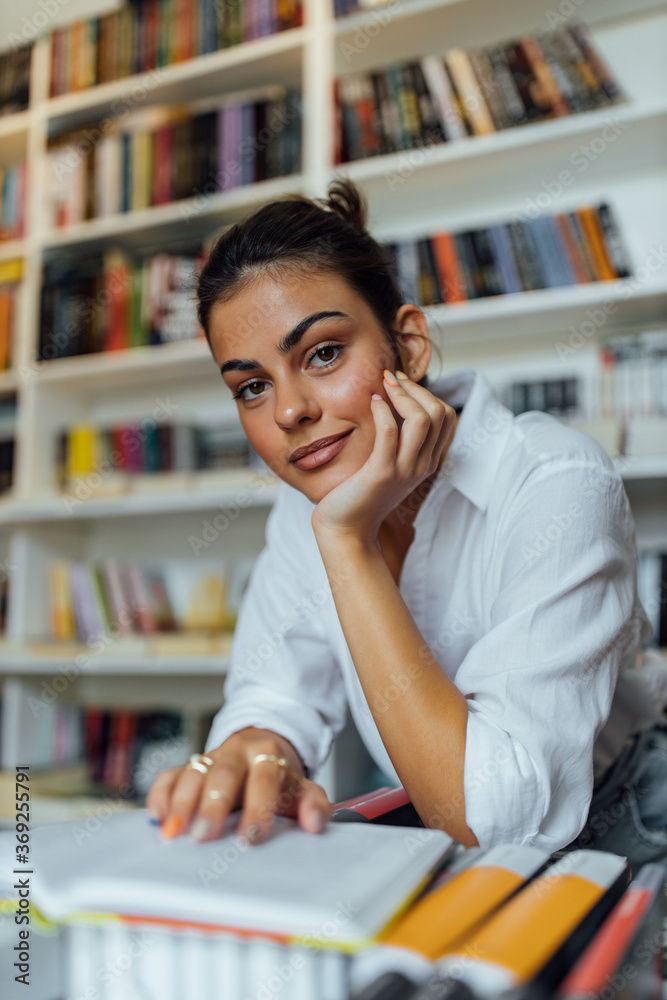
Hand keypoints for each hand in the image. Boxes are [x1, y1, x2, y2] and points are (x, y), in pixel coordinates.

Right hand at [145, 727, 331, 844]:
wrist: (260, 750)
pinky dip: (161, 794)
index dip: (258, 807)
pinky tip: (157, 815)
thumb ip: (313, 804)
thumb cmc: (278, 779)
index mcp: (268, 755)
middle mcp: (236, 753)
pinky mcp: (188, 767)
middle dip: (212, 805)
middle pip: (224, 774)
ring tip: (173, 833)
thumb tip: (315, 823)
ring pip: (193, 773)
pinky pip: (170, 775)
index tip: (251, 837)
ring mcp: (209, 758)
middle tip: (204, 835)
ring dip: (182, 803)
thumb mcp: (301, 788)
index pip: (264, 779)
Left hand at [311, 370, 456, 543]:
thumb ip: (398, 442)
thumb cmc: (360, 493)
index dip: (427, 393)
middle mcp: (421, 466)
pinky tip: (371, 402)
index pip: (447, 417)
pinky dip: (383, 411)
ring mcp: (404, 470)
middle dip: (416, 388)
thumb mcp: (388, 465)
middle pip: (439, 413)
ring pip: (422, 419)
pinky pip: (390, 432)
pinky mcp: (381, 473)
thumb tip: (394, 403)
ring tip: (383, 385)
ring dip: (402, 394)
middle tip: (391, 379)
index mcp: (427, 462)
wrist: (346, 529)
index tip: (401, 384)